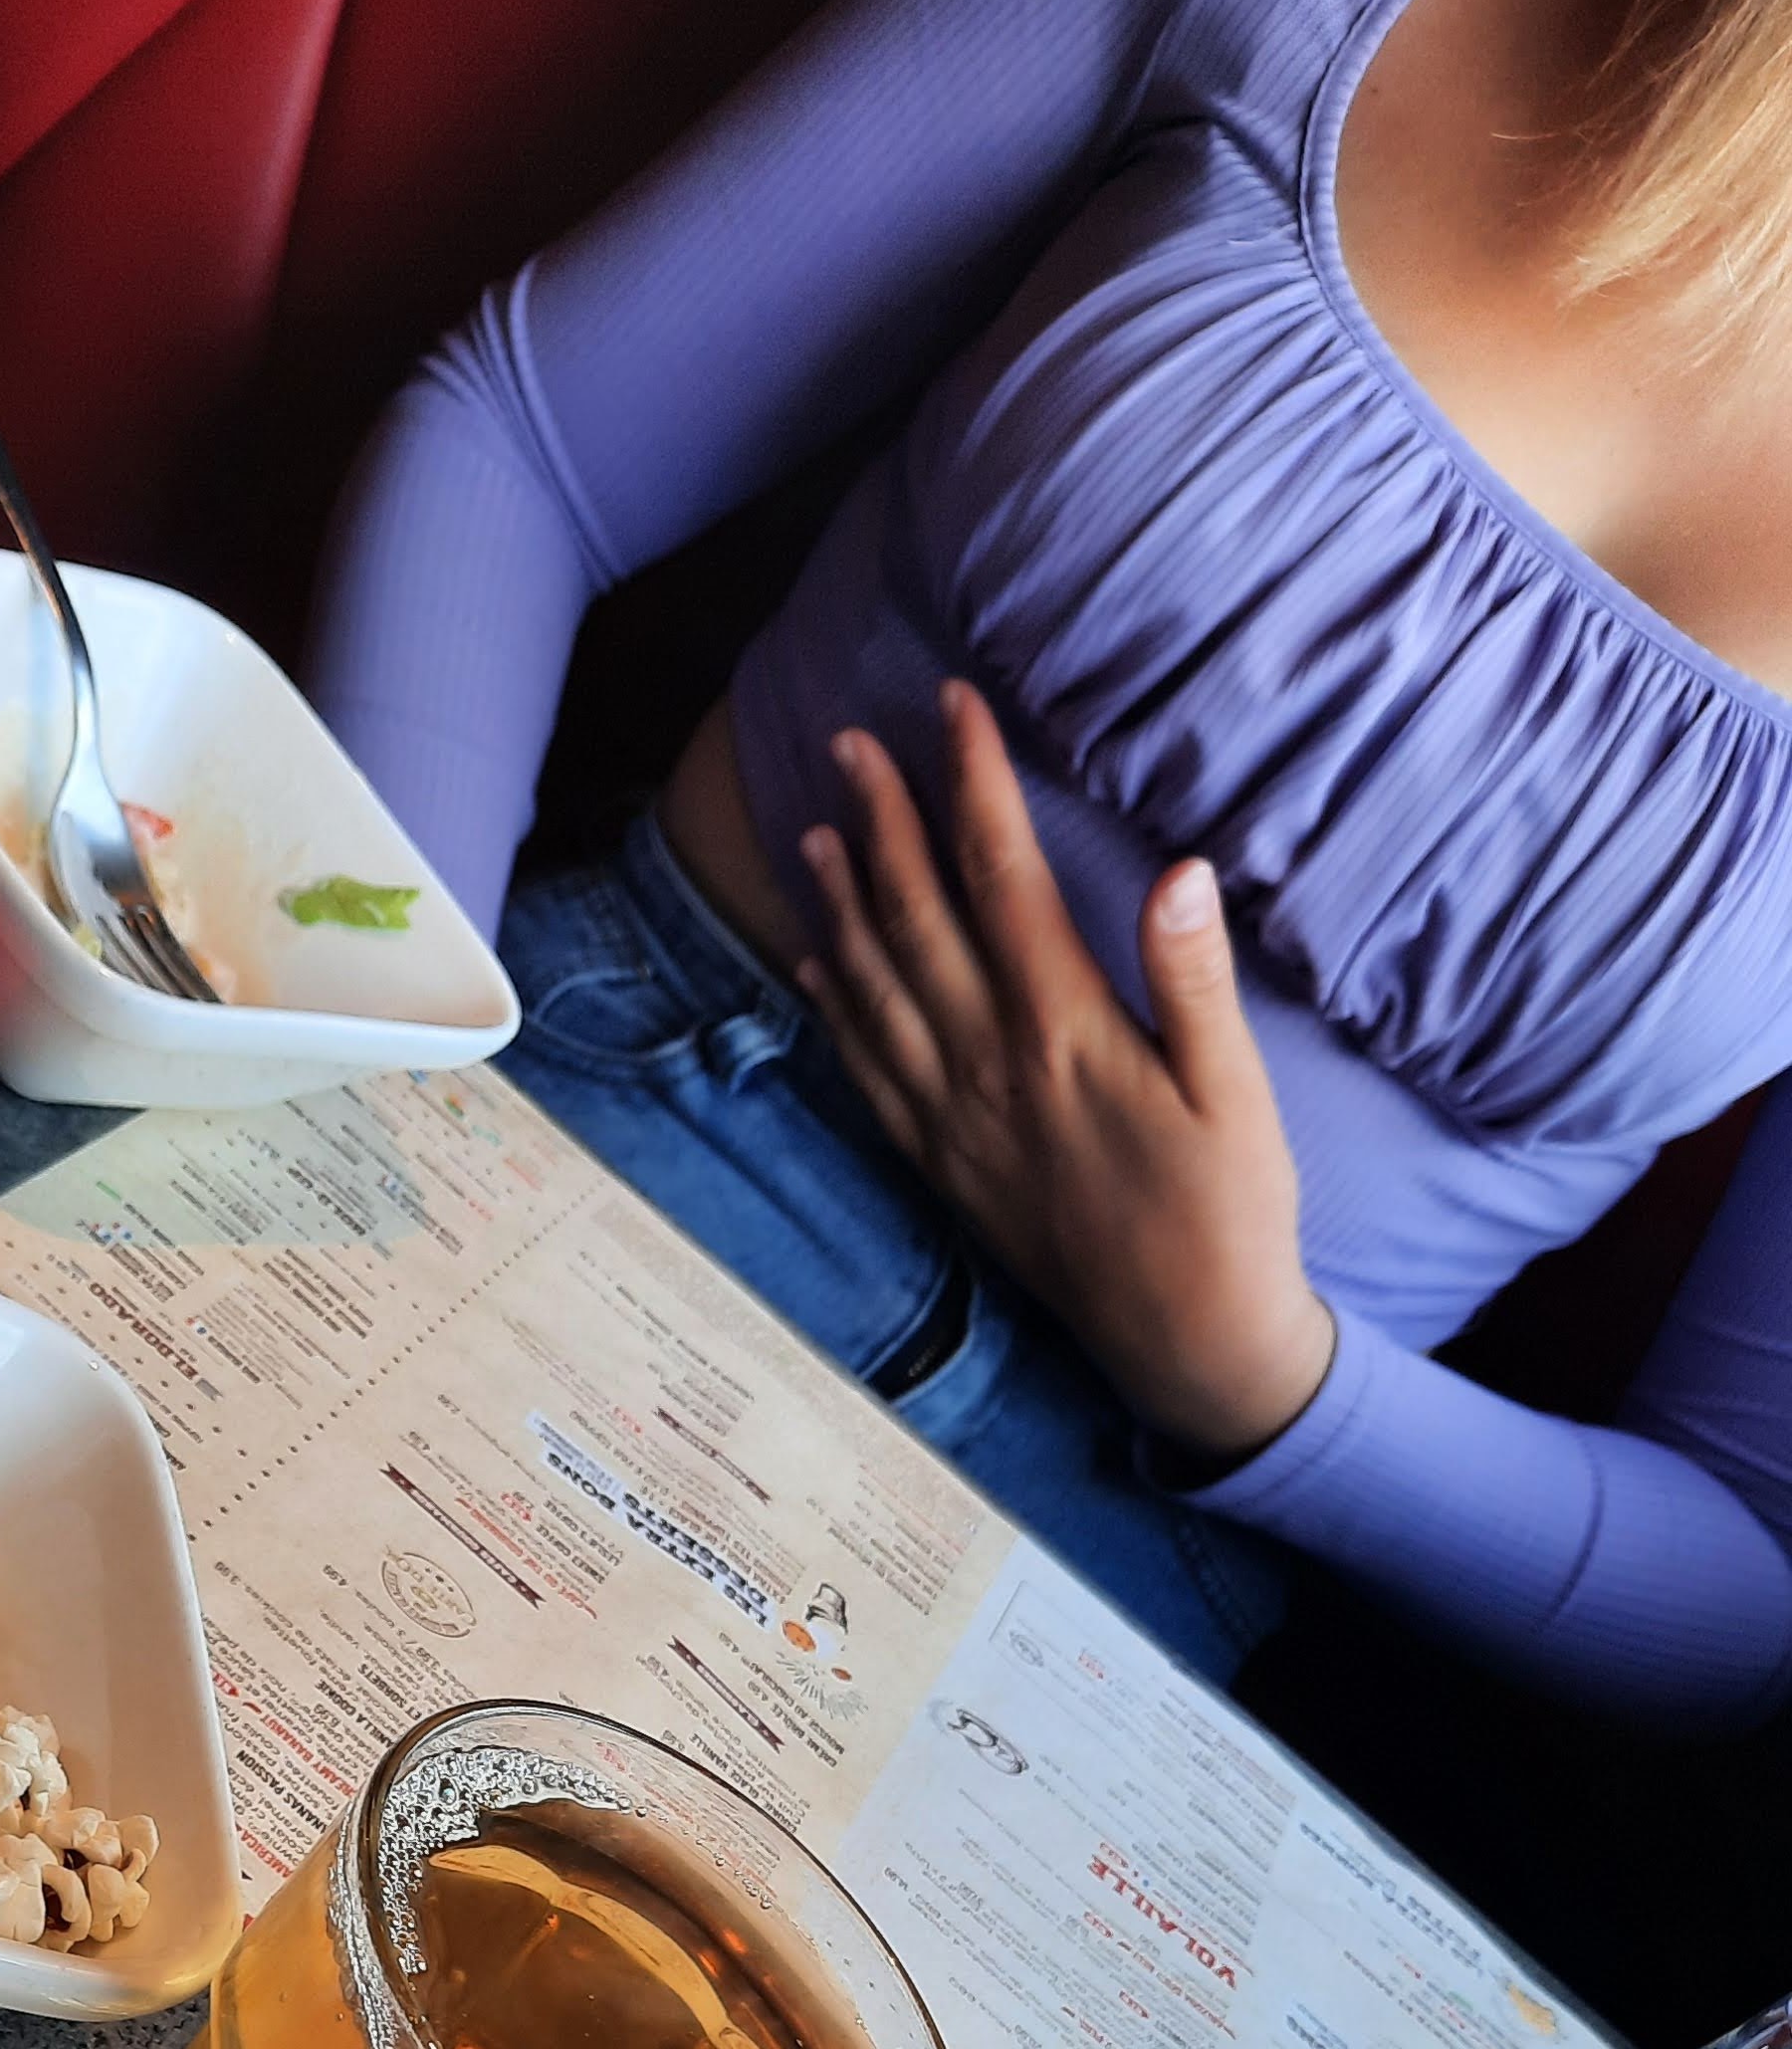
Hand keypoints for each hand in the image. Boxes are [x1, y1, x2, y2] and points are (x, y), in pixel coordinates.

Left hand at [793, 682, 1334, 1462]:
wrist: (1185, 1340)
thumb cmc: (1230, 1211)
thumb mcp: (1236, 1092)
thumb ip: (1195, 982)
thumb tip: (1180, 873)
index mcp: (1065, 1033)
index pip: (1003, 879)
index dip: (971, 784)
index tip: (950, 707)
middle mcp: (990, 1069)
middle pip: (917, 920)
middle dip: (881, 822)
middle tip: (848, 743)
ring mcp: (955, 1120)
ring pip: (875, 989)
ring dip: (838, 906)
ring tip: (812, 831)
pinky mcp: (943, 1164)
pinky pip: (867, 1072)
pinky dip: (834, 1009)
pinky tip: (813, 963)